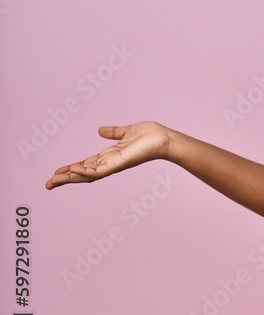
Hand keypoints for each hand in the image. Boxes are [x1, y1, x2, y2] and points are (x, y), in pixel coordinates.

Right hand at [44, 122, 170, 189]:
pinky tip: (74, 170)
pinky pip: (99, 170)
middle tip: (48, 184)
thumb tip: (101, 130)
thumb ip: (113, 133)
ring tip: (54, 180)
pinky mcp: (119, 164)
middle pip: (83, 173)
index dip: (71, 168)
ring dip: (71, 177)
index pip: (86, 164)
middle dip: (66, 178)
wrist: (164, 138)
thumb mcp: (126, 132)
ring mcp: (114, 165)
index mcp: (110, 156)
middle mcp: (110, 163)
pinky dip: (86, 171)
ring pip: (88, 175)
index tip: (56, 172)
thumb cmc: (150, 135)